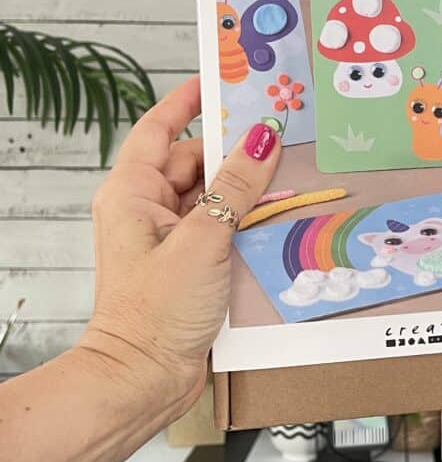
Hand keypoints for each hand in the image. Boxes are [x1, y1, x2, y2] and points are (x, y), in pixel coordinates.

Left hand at [79, 77, 280, 415]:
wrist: (141, 383)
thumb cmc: (155, 313)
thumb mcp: (203, 240)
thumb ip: (236, 186)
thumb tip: (262, 137)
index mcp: (133, 192)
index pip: (159, 127)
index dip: (189, 100)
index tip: (223, 78)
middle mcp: (147, 209)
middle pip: (196, 161)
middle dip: (236, 152)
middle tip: (280, 133)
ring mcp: (168, 238)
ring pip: (214, 195)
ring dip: (247, 190)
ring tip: (288, 175)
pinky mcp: (188, 264)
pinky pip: (221, 226)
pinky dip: (247, 221)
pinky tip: (278, 218)